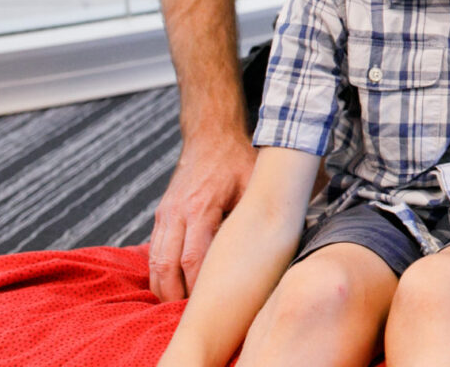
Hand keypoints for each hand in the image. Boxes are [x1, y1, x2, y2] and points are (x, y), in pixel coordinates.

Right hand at [149, 132, 255, 300]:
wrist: (210, 136)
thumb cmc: (237, 159)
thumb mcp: (256, 179)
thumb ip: (267, 205)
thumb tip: (295, 224)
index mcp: (202, 207)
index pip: (194, 257)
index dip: (199, 285)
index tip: (210, 302)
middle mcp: (177, 213)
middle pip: (166, 266)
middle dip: (175, 295)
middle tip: (192, 313)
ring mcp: (165, 215)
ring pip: (154, 262)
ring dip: (164, 288)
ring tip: (180, 306)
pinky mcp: (161, 216)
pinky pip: (154, 251)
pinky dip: (160, 272)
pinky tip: (172, 286)